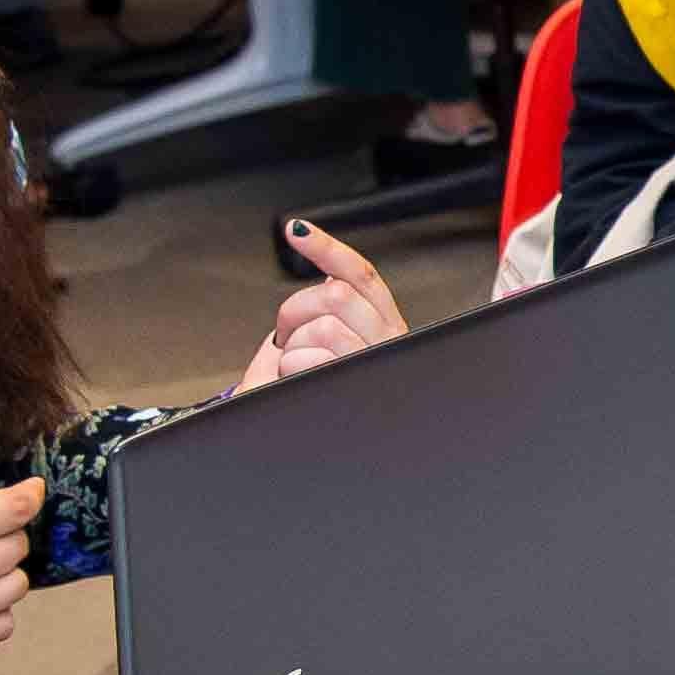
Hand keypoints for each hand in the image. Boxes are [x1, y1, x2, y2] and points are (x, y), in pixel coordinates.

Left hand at [238, 220, 407, 392]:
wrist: (294, 443)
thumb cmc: (310, 397)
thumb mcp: (322, 347)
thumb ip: (332, 311)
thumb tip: (329, 276)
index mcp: (383, 328)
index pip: (361, 275)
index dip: (328, 248)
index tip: (296, 230)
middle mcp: (387, 344)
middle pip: (337, 296)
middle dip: (296, 310)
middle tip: (287, 335)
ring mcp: (370, 364)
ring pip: (325, 325)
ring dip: (293, 345)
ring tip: (293, 366)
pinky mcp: (353, 383)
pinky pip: (311, 357)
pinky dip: (290, 367)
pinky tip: (295, 381)